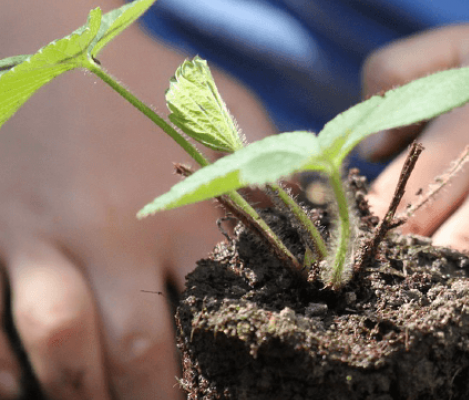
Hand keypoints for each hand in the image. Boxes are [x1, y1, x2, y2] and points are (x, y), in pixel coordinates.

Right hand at [0, 1, 274, 397]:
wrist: (52, 34)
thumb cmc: (151, 80)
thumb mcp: (227, 114)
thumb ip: (268, 171)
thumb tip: (312, 217)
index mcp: (185, 210)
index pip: (218, 310)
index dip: (229, 364)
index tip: (238, 388)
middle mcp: (115, 233)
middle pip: (138, 346)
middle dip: (152, 399)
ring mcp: (43, 235)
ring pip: (60, 342)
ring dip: (78, 393)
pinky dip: (0, 366)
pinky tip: (18, 391)